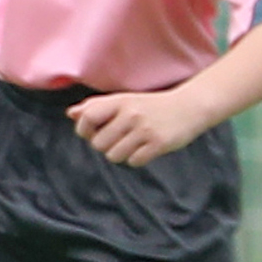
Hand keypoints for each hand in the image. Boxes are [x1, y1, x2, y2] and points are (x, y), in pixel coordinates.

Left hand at [70, 88, 212, 167]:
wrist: (189, 106)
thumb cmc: (151, 105)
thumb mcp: (124, 100)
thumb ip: (97, 106)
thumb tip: (71, 114)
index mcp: (120, 101)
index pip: (87, 118)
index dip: (85, 130)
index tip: (94, 132)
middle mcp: (131, 114)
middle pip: (98, 144)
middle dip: (105, 146)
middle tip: (118, 139)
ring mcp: (145, 129)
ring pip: (114, 155)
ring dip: (121, 154)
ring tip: (132, 144)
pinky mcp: (159, 143)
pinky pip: (134, 161)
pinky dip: (137, 159)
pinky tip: (145, 148)